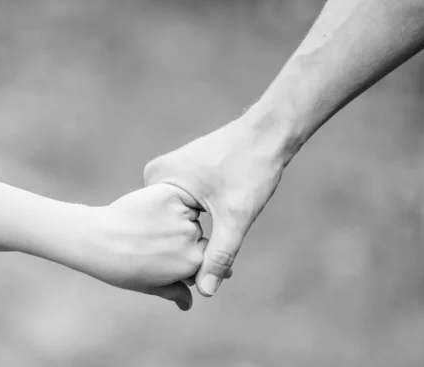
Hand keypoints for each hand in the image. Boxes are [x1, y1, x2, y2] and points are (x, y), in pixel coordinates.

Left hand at [83, 184, 206, 310]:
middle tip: (152, 241)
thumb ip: (175, 292)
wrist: (97, 239)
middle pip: (197, 235)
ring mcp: (181, 216)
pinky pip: (178, 197)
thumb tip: (188, 304)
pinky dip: (168, 202)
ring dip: (176, 218)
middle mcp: (192, 238)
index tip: (169, 255)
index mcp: (192, 262)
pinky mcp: (169, 196)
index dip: (189, 256)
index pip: (206, 256)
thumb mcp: (150, 286)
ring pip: (188, 215)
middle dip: (183, 237)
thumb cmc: (121, 267)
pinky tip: (147, 210)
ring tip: (147, 226)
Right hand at [144, 116, 287, 296]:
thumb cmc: (251, 168)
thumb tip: (205, 292)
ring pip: (177, 215)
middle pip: (167, 224)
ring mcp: (168, 169)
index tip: (191, 269)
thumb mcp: (235, 216)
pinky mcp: (182, 169)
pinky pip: (183, 203)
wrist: (267, 132)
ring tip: (212, 237)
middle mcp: (156, 173)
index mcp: (157, 180)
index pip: (159, 232)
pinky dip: (196, 217)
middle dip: (185, 243)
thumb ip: (219, 255)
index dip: (178, 254)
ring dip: (192, 231)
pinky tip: (213, 221)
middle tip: (210, 249)